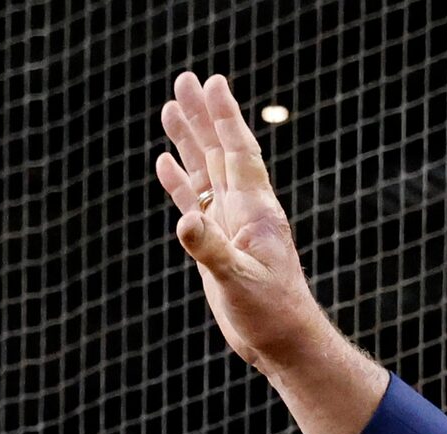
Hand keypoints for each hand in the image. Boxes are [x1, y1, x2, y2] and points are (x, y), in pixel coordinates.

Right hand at [153, 73, 329, 375]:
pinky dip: (179, 183)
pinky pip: (194, 204)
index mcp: (255, 210)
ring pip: (205, 172)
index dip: (225, 117)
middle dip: (202, 116)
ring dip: (188, 142)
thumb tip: (185, 221)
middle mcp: (243, 210)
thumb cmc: (270, 313)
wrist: (281, 342)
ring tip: (170, 107)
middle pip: (219, 151)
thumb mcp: (239, 281)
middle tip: (184, 78)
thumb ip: (211, 249)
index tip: (213, 82)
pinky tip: (164, 163)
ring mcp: (229, 225)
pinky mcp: (217, 244)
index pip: (238, 152)